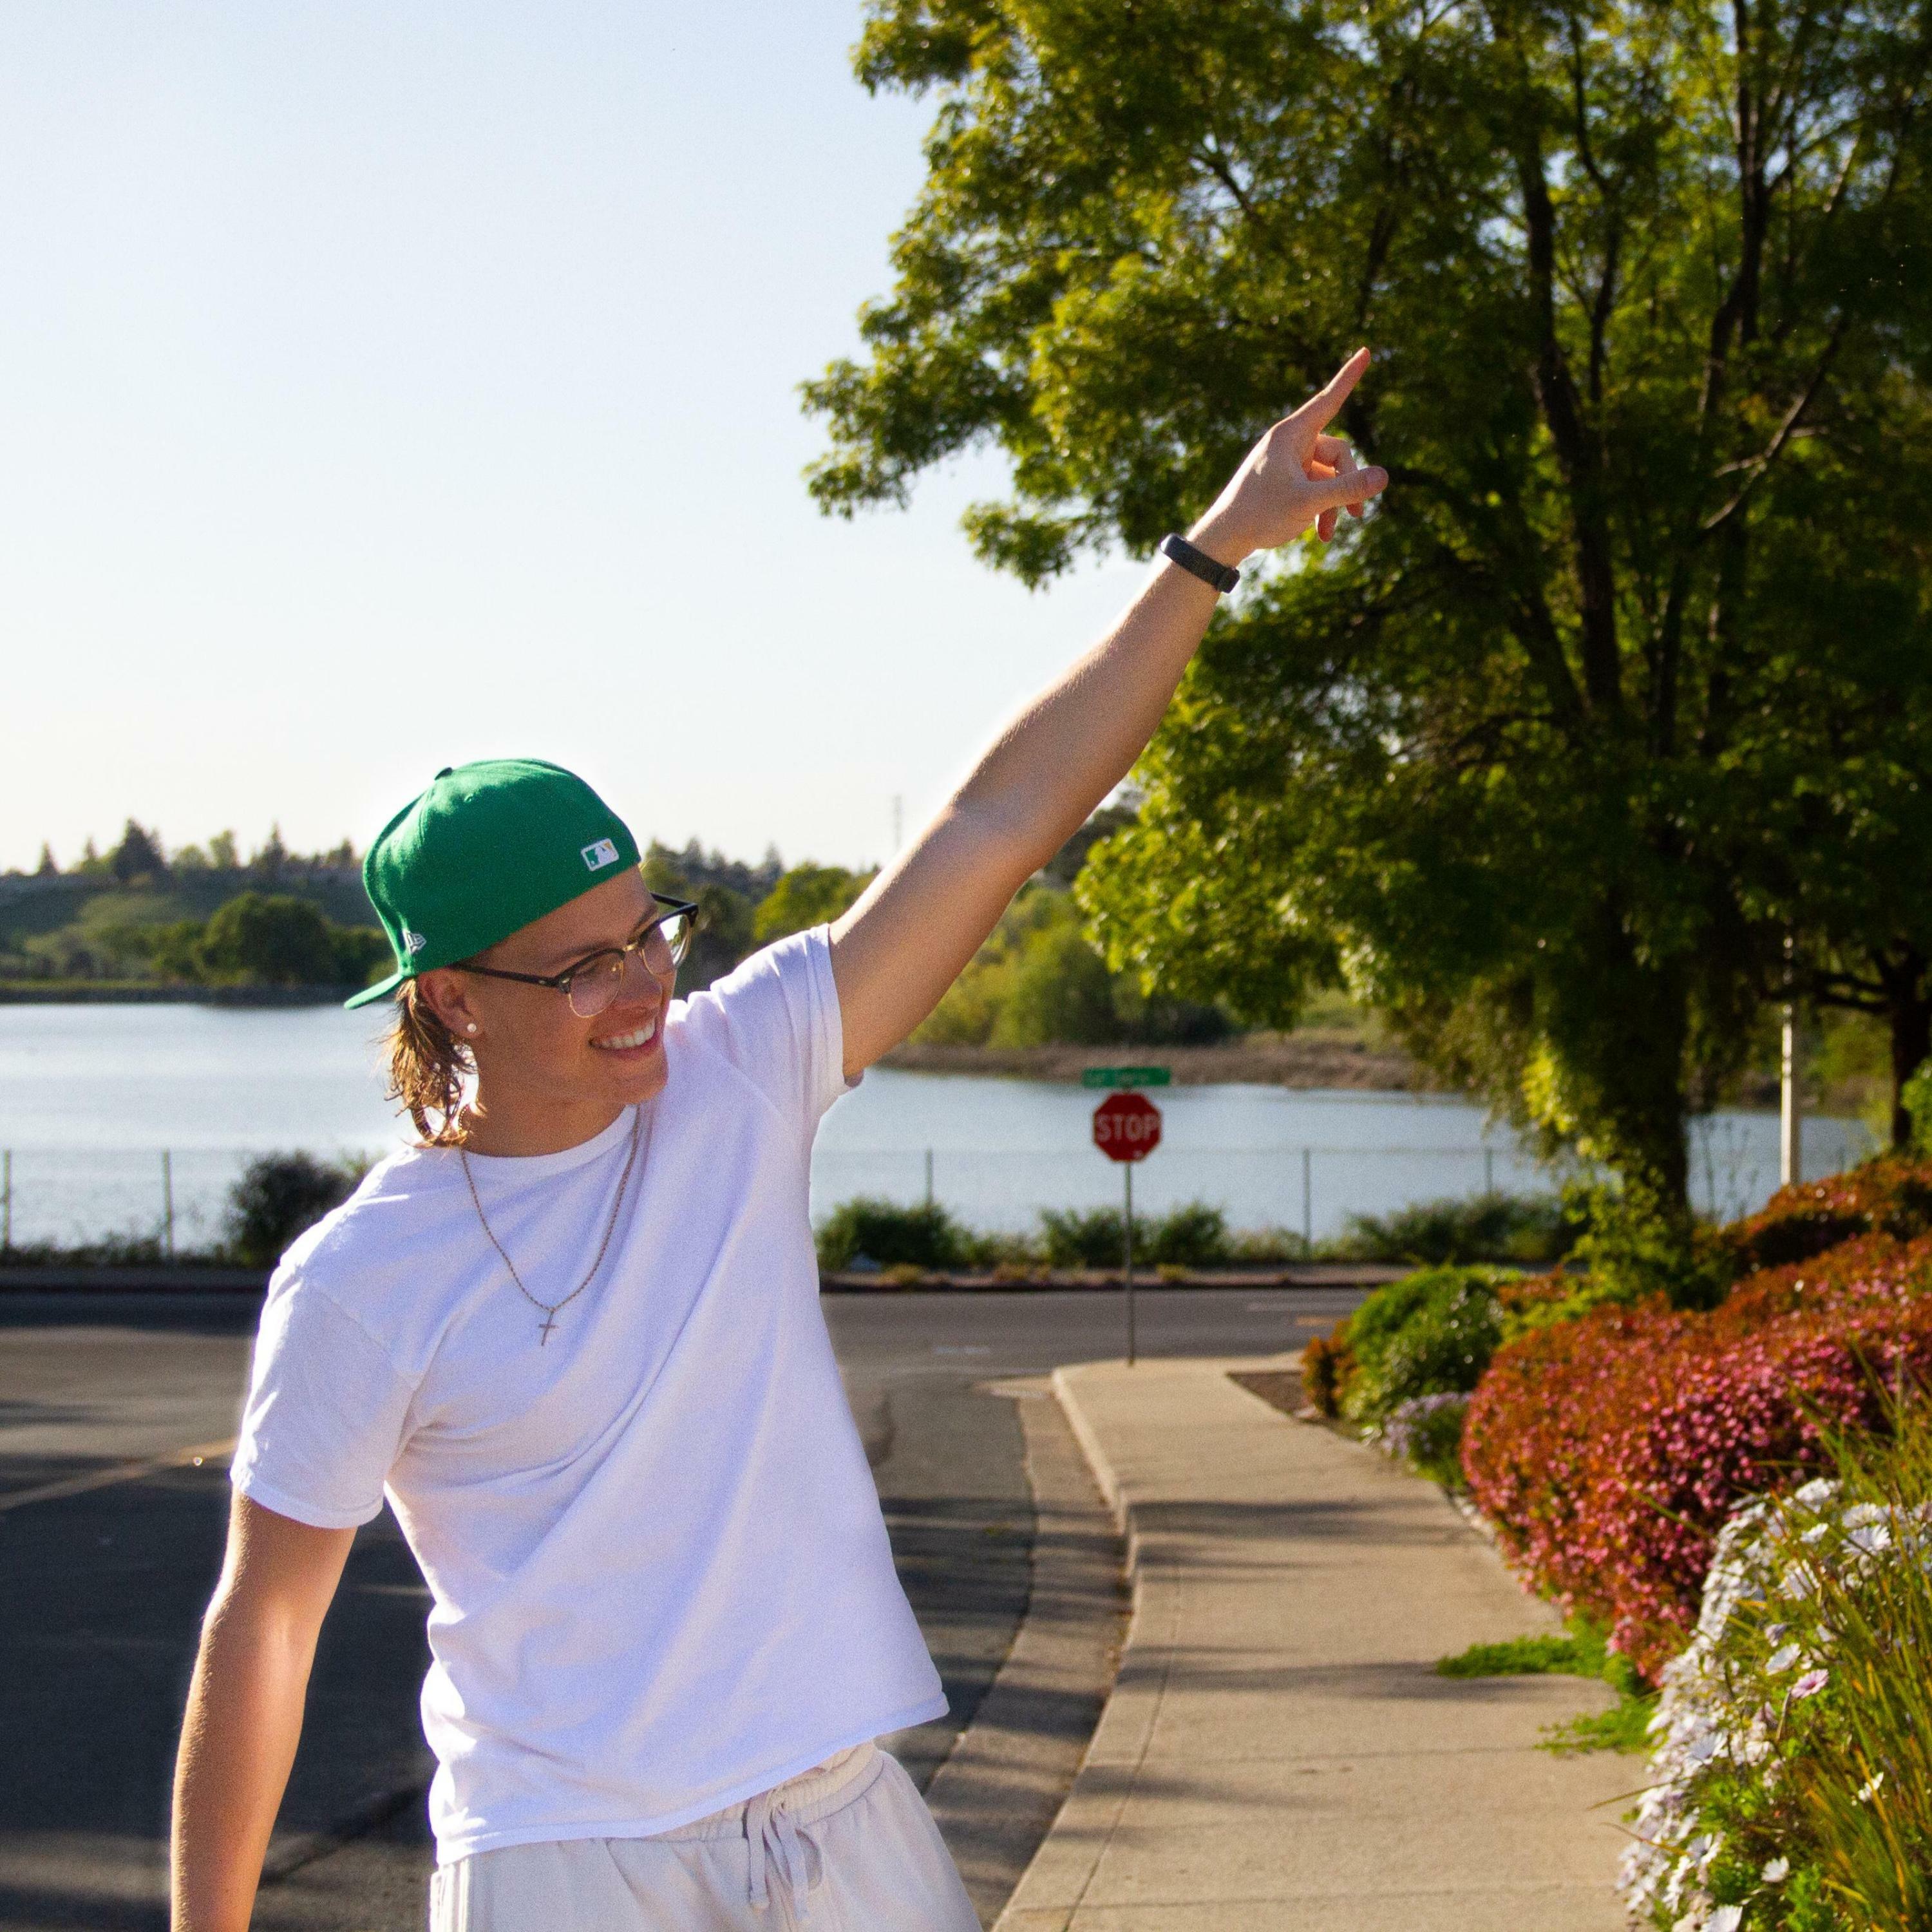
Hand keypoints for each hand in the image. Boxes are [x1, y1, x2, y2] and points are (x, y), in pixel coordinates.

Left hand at [1189, 347, 1387, 563]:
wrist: (1224, 537)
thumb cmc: (1259, 514)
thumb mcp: (1307, 502)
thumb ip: (1347, 489)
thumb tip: (1384, 476)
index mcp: (1291, 436)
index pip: (1328, 400)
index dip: (1349, 377)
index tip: (1365, 351)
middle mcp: (1290, 444)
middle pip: (1338, 453)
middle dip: (1348, 484)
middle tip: (1357, 515)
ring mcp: (1288, 463)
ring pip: (1328, 475)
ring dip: (1334, 503)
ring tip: (1329, 533)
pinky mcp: (1286, 481)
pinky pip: (1315, 488)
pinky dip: (1320, 509)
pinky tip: (1320, 534)